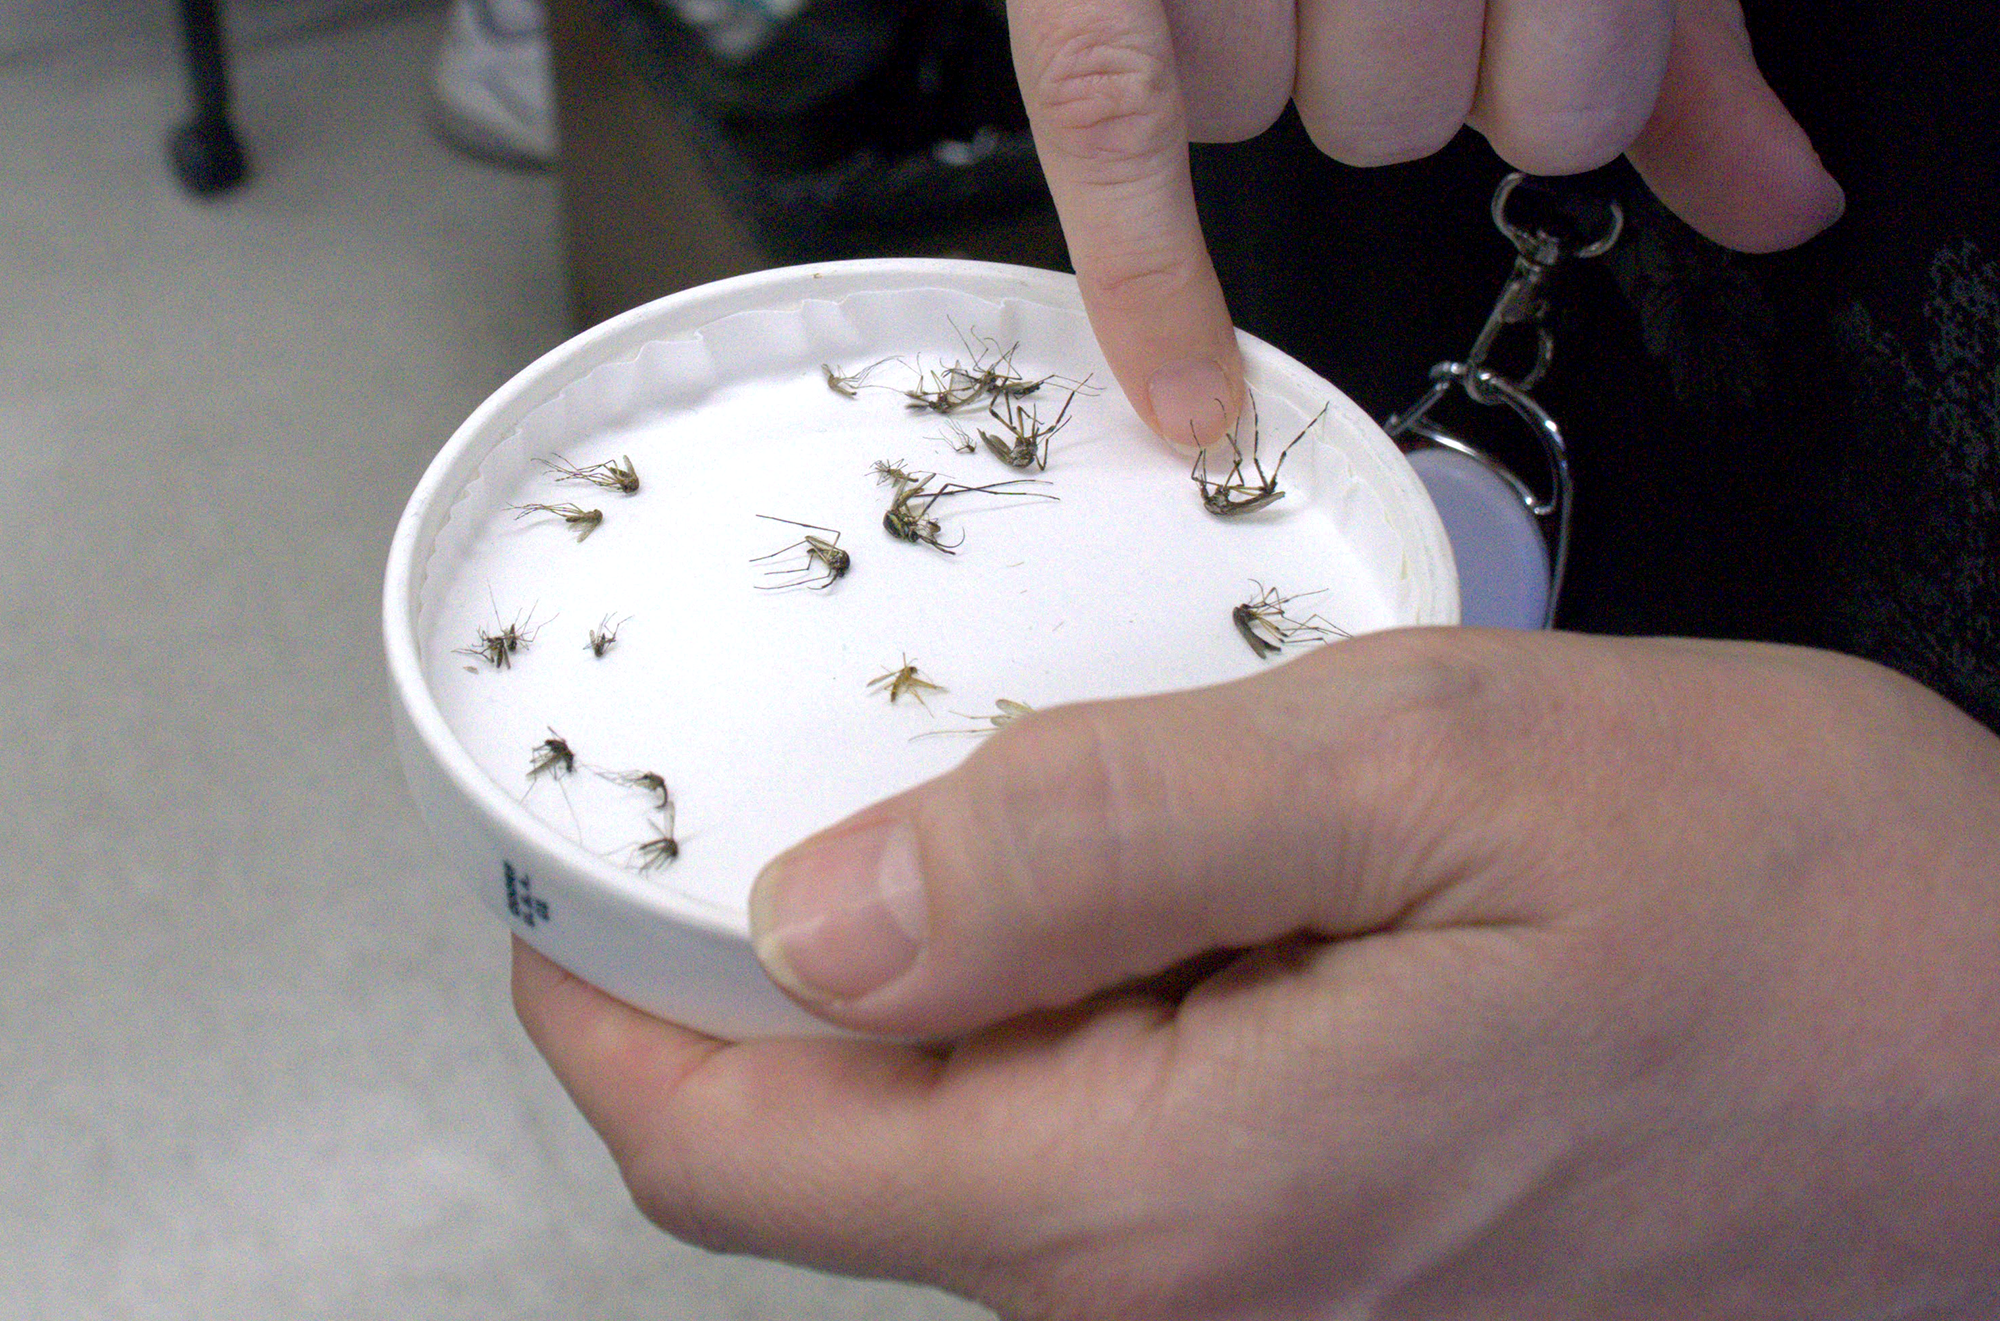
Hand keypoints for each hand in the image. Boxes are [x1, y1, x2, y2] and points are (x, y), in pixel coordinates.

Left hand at [516, 630, 1999, 1318]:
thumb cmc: (1788, 908)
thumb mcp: (1427, 774)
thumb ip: (1098, 842)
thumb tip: (820, 906)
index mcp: (1160, 1198)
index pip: (745, 1152)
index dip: (613, 1009)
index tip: (573, 871)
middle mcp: (1176, 1301)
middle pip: (832, 1166)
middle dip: (745, 980)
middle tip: (765, 775)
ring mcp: (1249, 1301)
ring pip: (960, 1152)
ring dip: (909, 982)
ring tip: (961, 789)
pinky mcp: (1320, 1260)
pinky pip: (1093, 1145)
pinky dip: (1044, 1008)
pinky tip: (1129, 876)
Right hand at [1007, 0, 1847, 446]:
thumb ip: (1684, 37)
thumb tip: (1779, 201)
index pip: (1574, 101)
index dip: (1559, 84)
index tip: (1539, 18)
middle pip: (1399, 121)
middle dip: (1405, 65)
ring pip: (1255, 111)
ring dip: (1265, 58)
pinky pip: (1114, 128)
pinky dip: (1151, 284)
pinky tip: (1192, 394)